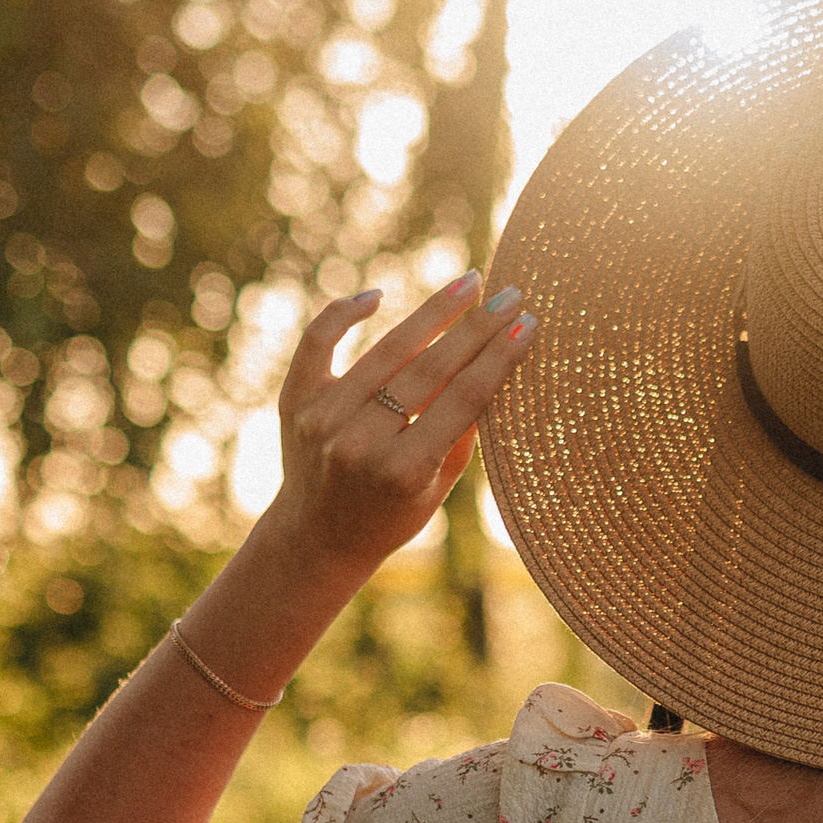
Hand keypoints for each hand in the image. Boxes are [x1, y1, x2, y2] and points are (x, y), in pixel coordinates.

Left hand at [264, 273, 538, 577]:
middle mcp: (359, 443)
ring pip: (384, 351)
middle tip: (508, 294)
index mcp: (403, 471)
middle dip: (476, 328)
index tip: (527, 324)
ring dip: (431, 312)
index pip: (462, 399)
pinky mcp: (294, 402)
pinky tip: (376, 295)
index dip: (499, 357)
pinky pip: (317, 342)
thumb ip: (462, 432)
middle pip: (429, 369)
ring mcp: (322, 419)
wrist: (317, 539)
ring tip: (466, 283)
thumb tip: (493, 362)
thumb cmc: (392, 516)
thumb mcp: (438, 487)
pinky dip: (343, 313)